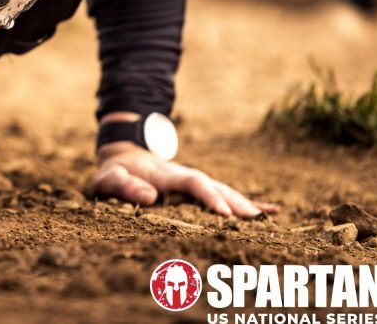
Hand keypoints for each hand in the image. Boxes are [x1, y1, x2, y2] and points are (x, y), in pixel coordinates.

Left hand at [93, 142, 277, 217]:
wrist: (122, 155)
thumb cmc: (115, 172)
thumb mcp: (110, 179)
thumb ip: (126, 186)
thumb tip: (151, 197)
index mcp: (164, 175)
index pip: (191, 182)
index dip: (208, 196)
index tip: (224, 213)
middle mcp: (183, 176)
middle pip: (214, 186)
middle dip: (235, 202)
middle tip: (255, 220)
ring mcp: (191, 181)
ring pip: (222, 190)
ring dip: (242, 203)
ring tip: (265, 219)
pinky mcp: (194, 188)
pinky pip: (222, 194)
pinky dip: (243, 202)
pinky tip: (267, 212)